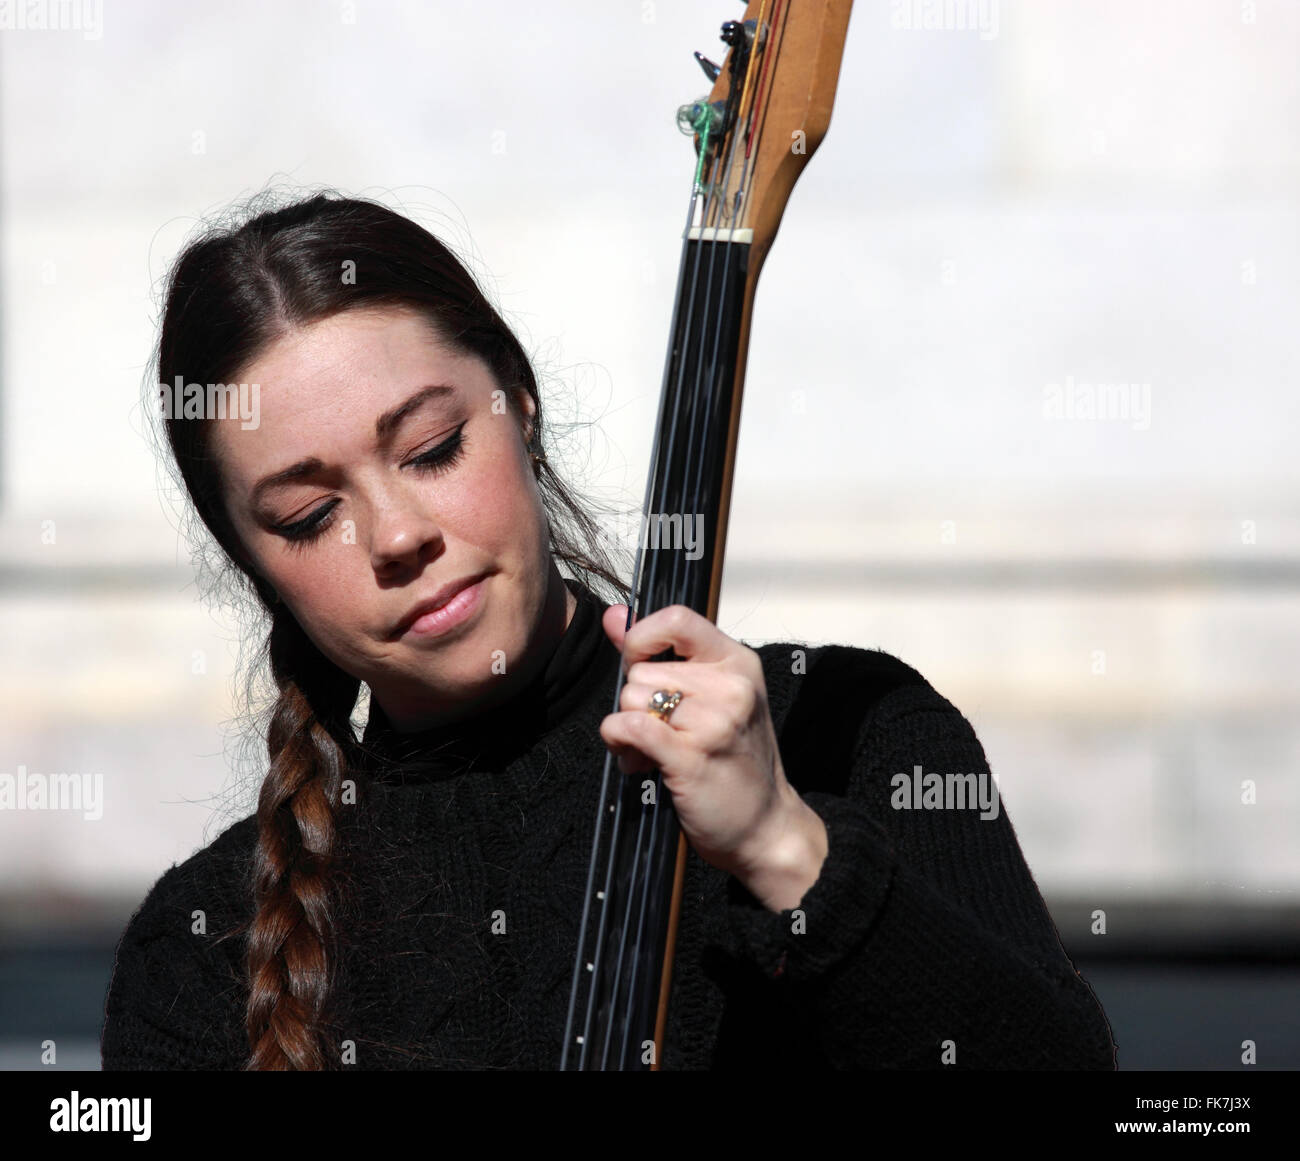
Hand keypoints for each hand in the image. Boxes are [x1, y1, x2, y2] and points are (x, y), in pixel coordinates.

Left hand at [598, 603, 827, 912]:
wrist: (766, 827)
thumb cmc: (737, 762)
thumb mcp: (712, 697)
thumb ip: (659, 652)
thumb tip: (613, 615)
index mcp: (738, 663)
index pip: (676, 618)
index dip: (642, 637)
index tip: (640, 664)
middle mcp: (731, 687)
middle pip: (642, 669)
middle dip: (637, 702)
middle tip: (660, 731)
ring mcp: (714, 722)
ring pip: (631, 699)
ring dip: (628, 728)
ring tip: (655, 751)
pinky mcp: (691, 757)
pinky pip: (629, 728)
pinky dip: (619, 742)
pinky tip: (637, 760)